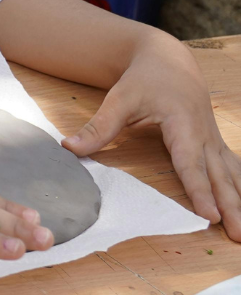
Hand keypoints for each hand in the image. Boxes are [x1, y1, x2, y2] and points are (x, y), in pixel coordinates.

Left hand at [62, 32, 240, 235]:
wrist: (168, 59)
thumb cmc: (143, 80)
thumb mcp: (119, 99)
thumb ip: (98, 127)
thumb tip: (69, 148)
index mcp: (183, 124)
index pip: (191, 164)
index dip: (200, 191)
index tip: (211, 215)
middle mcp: (204, 134)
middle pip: (219, 176)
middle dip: (230, 206)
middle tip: (237, 234)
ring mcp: (213, 139)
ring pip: (231, 175)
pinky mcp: (215, 143)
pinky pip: (232, 168)